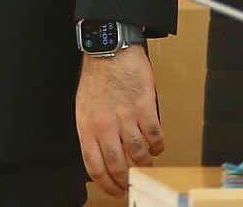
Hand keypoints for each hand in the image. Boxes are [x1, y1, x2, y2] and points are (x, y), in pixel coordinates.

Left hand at [75, 44, 163, 196]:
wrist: (109, 51)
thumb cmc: (97, 80)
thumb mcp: (84, 109)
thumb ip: (92, 135)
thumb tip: (102, 161)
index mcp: (86, 126)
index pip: (95, 167)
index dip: (108, 184)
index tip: (117, 190)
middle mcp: (105, 125)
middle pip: (119, 165)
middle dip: (128, 179)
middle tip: (135, 181)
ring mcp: (125, 116)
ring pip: (139, 154)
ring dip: (145, 162)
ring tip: (146, 160)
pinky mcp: (145, 107)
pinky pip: (155, 136)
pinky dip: (158, 146)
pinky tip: (156, 144)